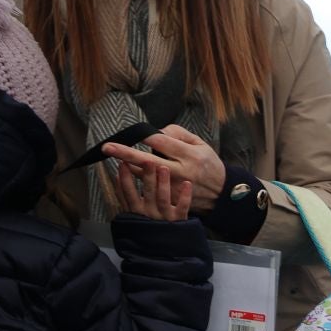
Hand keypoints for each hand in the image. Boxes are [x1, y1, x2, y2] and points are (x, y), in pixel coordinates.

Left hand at [104, 124, 225, 211]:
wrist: (222, 193)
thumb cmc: (208, 164)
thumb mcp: (201, 144)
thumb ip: (178, 134)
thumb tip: (156, 132)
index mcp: (190, 155)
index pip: (162, 142)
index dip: (145, 136)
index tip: (132, 133)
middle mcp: (181, 171)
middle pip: (148, 161)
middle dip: (126, 153)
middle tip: (107, 147)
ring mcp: (174, 187)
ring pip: (144, 175)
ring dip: (128, 165)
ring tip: (118, 157)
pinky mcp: (171, 199)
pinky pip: (147, 188)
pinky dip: (136, 179)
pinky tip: (127, 171)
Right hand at [113, 157, 193, 220]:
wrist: (163, 249)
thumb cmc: (147, 227)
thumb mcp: (132, 214)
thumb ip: (125, 197)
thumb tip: (117, 177)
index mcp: (136, 211)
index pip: (127, 193)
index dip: (125, 178)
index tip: (123, 163)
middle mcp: (149, 213)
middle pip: (148, 192)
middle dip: (147, 176)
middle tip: (148, 160)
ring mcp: (164, 216)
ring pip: (163, 198)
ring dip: (163, 183)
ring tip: (164, 168)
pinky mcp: (178, 220)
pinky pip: (182, 207)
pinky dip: (184, 196)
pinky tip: (187, 184)